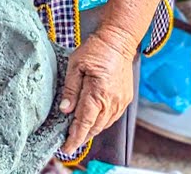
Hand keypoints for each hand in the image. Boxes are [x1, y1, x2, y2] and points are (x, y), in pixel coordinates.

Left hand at [59, 27, 137, 154]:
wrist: (118, 41)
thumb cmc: (96, 50)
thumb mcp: (75, 65)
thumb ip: (71, 88)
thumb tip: (65, 109)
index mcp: (99, 92)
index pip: (85, 121)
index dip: (75, 137)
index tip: (66, 148)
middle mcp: (112, 100)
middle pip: (95, 127)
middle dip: (81, 137)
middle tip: (68, 143)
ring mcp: (121, 101)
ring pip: (104, 124)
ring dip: (91, 131)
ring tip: (77, 134)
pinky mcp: (125, 99)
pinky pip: (112, 117)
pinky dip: (101, 122)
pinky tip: (91, 122)